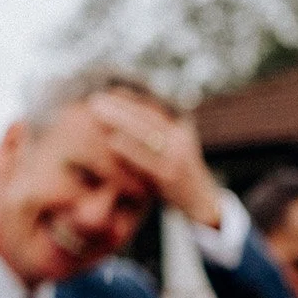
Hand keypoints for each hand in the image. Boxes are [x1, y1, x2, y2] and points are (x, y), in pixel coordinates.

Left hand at [86, 92, 222, 226]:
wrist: (202, 205)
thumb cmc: (178, 178)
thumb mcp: (170, 152)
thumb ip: (154, 137)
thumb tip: (122, 118)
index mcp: (180, 131)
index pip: (151, 111)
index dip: (129, 100)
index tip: (108, 92)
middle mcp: (182, 140)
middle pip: (147, 118)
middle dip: (120, 107)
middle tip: (94, 99)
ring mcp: (178, 158)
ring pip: (146, 133)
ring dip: (120, 120)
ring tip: (97, 113)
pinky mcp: (171, 176)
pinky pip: (146, 160)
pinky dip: (129, 150)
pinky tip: (111, 141)